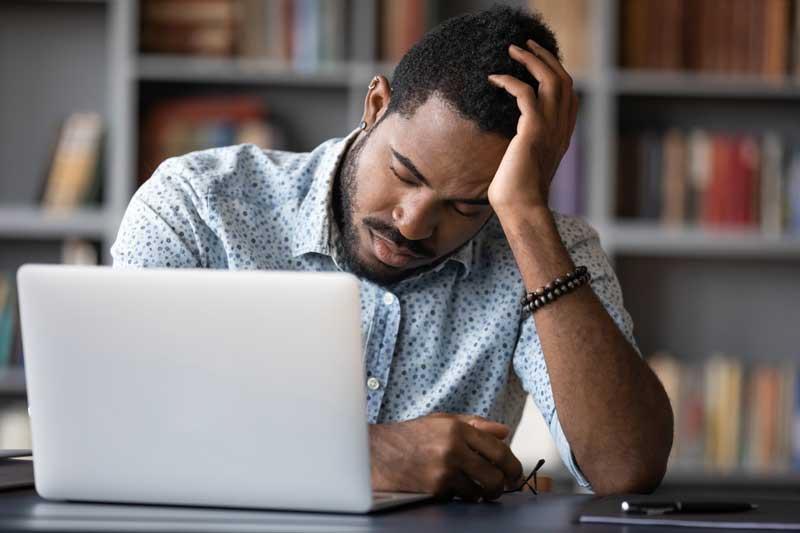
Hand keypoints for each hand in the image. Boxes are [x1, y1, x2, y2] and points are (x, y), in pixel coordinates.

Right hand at [369, 412, 523, 501]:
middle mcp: (453, 448)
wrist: (377, 452)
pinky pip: (460, 497)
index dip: (512, 465)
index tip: (514, 474)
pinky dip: (460, 496)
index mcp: (457, 428)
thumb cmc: (410, 436)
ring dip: (481, 493)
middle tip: (500, 487)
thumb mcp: (441, 421)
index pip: (498, 449)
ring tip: (476, 489)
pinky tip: (452, 488)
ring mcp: (444, 470)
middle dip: (501, 485)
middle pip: (495, 475)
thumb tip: (504, 432)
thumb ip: (475, 425)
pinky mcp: (435, 488)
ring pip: (480, 490)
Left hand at [486, 39, 578, 214]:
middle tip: (526, 45)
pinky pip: (524, 93)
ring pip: (550, 79)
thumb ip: (525, 147)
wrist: (521, 209)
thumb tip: (511, 144)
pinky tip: (494, 78)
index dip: (556, 72)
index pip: (569, 94)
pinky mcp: (532, 130)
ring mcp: (550, 129)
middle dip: (545, 58)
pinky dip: (509, 81)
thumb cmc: (517, 194)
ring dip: (530, 60)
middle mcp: (561, 128)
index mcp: (562, 135)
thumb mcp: (525, 164)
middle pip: (563, 80)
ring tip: (512, 50)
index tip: (538, 61)